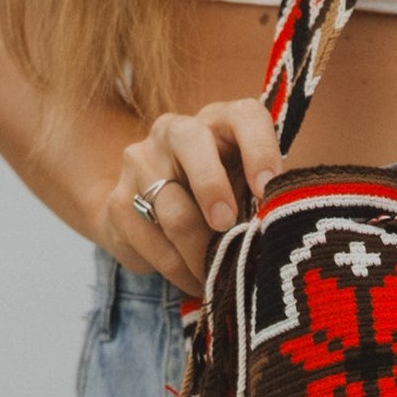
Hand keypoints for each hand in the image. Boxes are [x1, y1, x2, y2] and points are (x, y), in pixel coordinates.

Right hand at [92, 98, 283, 295]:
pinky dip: (179, 269)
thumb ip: (262, 197)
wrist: (151, 211)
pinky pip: (152, 242)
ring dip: (201, 251)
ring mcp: (141, 162)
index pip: (244, 116)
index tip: (268, 189)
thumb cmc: (220, 197)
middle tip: (228, 226)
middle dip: (213, 188)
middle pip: (191, 144)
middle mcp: (176, 130)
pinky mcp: (118, 201)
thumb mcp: (246, 188)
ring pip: (173, 209)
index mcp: (220, 121)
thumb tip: (277, 228)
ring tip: (219, 276)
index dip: (259, 149)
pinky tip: (194, 280)